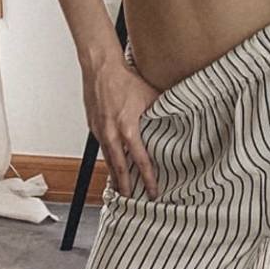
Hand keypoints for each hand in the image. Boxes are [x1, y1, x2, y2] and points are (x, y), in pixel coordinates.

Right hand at [82, 53, 160, 199]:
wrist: (101, 68)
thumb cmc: (125, 79)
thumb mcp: (150, 96)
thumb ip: (162, 111)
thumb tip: (177, 117)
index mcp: (128, 129)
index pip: (141, 161)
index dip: (148, 179)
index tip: (153, 192)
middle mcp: (111, 134)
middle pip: (119, 168)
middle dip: (125, 186)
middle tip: (131, 200)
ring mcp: (100, 131)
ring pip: (108, 159)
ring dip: (114, 174)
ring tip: (120, 187)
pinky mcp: (92, 126)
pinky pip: (102, 147)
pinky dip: (107, 156)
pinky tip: (112, 160)